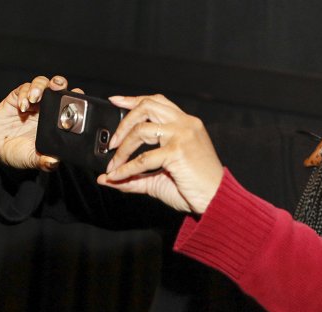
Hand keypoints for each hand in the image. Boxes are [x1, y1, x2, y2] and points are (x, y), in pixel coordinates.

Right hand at [0, 75, 74, 170]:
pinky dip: (23, 94)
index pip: (71, 103)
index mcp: (58, 119)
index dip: (76, 98)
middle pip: (57, 87)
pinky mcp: (15, 99)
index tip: (77, 98)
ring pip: (40, 83)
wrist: (0, 152)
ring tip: (35, 97)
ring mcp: (32, 102)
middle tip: (58, 86)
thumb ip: (45, 161)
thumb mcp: (35, 159)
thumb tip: (54, 162)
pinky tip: (22, 106)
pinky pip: (21, 90)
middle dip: (59, 83)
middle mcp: (47, 107)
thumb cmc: (23, 153)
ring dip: (39, 86)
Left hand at [97, 94, 223, 214]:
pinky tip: (118, 176)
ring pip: (141, 129)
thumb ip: (134, 175)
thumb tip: (105, 178)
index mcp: (187, 124)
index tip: (116, 101)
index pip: (158, 102)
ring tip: (114, 162)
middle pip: (147, 107)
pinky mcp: (177, 151)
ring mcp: (182, 135)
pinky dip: (126, 168)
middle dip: (124, 123)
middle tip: (113, 143)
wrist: (217, 200)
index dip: (134, 100)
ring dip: (123, 147)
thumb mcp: (160, 178)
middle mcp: (186, 124)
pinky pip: (143, 158)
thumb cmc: (195, 188)